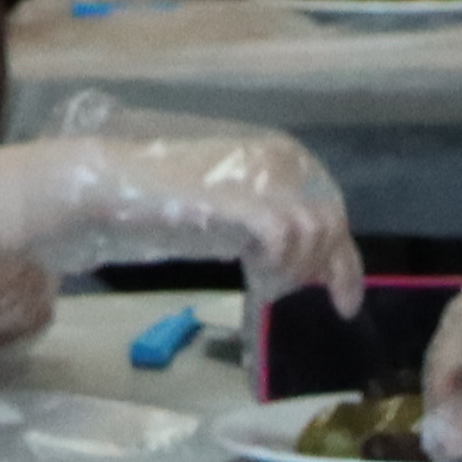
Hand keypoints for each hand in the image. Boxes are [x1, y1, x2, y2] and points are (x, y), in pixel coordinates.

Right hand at [25, 103, 357, 307]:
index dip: (345, 262)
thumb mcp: (233, 213)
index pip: (334, 210)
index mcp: (282, 158)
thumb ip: (270, 226)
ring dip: (295, 270)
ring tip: (264, 284)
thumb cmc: (166, 200)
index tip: (344, 303)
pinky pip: (283, 234)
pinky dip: (277, 263)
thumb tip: (306, 262)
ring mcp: (259, 176)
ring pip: (314, 231)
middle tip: (298, 296)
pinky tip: (255, 276)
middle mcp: (280, 160)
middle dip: (327, 269)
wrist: (116, 185)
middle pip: (332, 222)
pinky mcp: (237, 195)